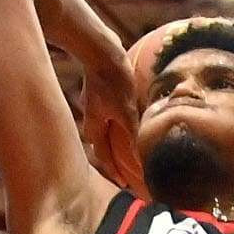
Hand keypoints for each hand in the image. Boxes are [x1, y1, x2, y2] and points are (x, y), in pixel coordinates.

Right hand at [83, 37, 146, 187]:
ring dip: (120, 143)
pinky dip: (121, 126)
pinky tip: (132, 124)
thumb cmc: (112, 80)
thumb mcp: (126, 111)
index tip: (126, 185)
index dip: (117, 172)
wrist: (100, 49)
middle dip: (117, 160)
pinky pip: (112, 118)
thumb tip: (140, 163)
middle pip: (105, 147)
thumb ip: (133, 137)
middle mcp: (93, 121)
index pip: (105, 157)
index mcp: (94, 128)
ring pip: (108, 132)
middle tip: (131, 172)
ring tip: (133, 151)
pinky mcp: (103, 95)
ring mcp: (97, 108)